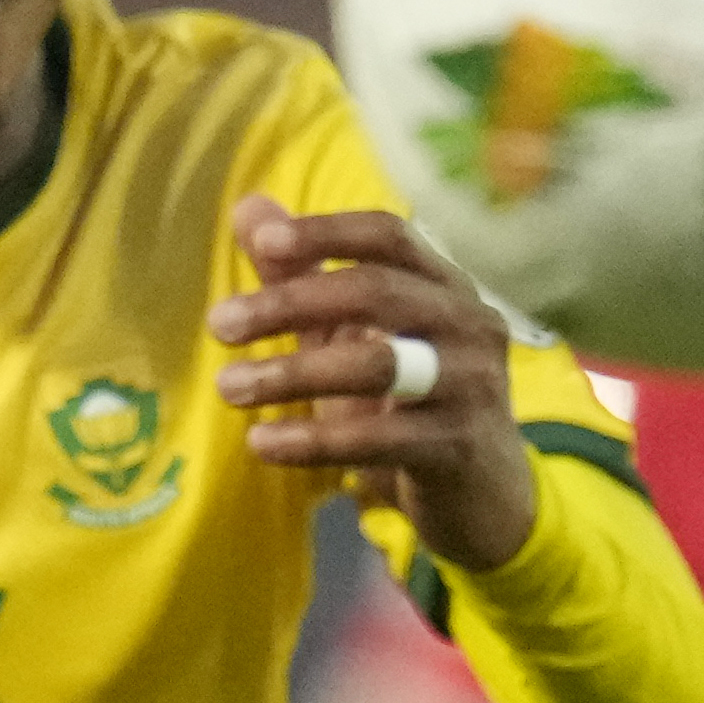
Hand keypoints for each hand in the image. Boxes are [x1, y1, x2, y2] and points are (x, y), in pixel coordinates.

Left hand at [211, 196, 534, 571]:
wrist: (483, 495)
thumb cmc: (410, 405)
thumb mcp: (353, 336)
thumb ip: (303, 276)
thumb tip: (246, 207)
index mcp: (443, 285)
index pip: (389, 235)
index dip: (327, 231)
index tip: (262, 243)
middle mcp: (468, 323)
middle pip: (377, 292)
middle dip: (291, 304)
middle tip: (220, 325)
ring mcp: (471, 385)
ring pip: (378, 366)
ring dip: (293, 374)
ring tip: (227, 387)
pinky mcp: (458, 447)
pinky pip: (379, 440)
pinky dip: (313, 441)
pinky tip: (262, 443)